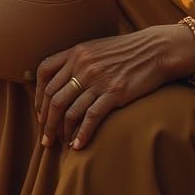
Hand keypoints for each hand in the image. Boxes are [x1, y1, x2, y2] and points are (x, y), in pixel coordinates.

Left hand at [35, 24, 194, 149]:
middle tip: (46, 139)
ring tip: (61, 144)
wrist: (156, 49)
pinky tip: (79, 146)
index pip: (44, 73)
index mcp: (77, 52)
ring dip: (61, 132)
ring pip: (69, 111)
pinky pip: (91, 118)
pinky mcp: (115, 93)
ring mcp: (99, 79)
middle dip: (46, 122)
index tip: (40, 112)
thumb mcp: (98, 48)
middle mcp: (84, 65)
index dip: (37, 95)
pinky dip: (82, 134)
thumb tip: (59, 78)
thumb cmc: (127, 51)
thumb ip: (78, 60)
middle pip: (53, 98)